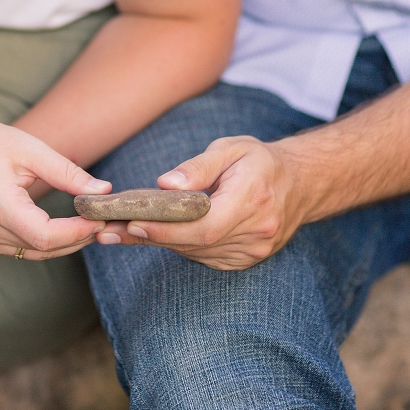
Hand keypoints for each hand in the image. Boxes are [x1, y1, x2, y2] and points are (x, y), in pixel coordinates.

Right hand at [0, 113, 109, 258]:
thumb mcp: (32, 149)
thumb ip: (68, 173)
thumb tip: (103, 191)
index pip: (45, 236)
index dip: (77, 232)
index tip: (99, 218)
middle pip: (43, 248)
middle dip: (77, 238)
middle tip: (103, 222)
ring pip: (34, 253)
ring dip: (65, 243)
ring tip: (90, 224)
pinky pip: (21, 249)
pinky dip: (46, 243)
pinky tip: (66, 228)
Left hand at [96, 135, 303, 269]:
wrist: (300, 182)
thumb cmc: (260, 160)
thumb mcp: (231, 149)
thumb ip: (198, 167)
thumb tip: (165, 184)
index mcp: (253, 199)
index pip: (204, 226)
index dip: (166, 230)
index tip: (132, 224)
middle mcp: (257, 232)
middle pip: (195, 243)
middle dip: (151, 236)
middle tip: (109, 229)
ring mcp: (254, 251)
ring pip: (196, 252)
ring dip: (159, 242)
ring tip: (119, 231)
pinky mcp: (247, 260)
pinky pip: (205, 256)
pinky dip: (180, 245)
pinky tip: (154, 235)